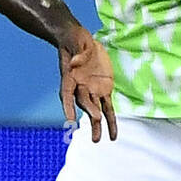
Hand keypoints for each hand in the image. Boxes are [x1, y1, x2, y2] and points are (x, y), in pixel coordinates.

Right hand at [58, 27, 116, 141]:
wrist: (81, 41)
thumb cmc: (76, 41)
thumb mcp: (77, 42)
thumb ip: (78, 54)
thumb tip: (77, 63)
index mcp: (70, 77)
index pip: (67, 94)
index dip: (67, 106)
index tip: (69, 119)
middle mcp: (80, 87)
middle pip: (84, 102)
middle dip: (89, 111)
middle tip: (96, 120)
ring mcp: (92, 90)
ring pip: (96, 110)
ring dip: (98, 125)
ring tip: (98, 140)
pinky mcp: (104, 89)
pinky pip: (108, 107)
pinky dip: (110, 120)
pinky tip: (113, 134)